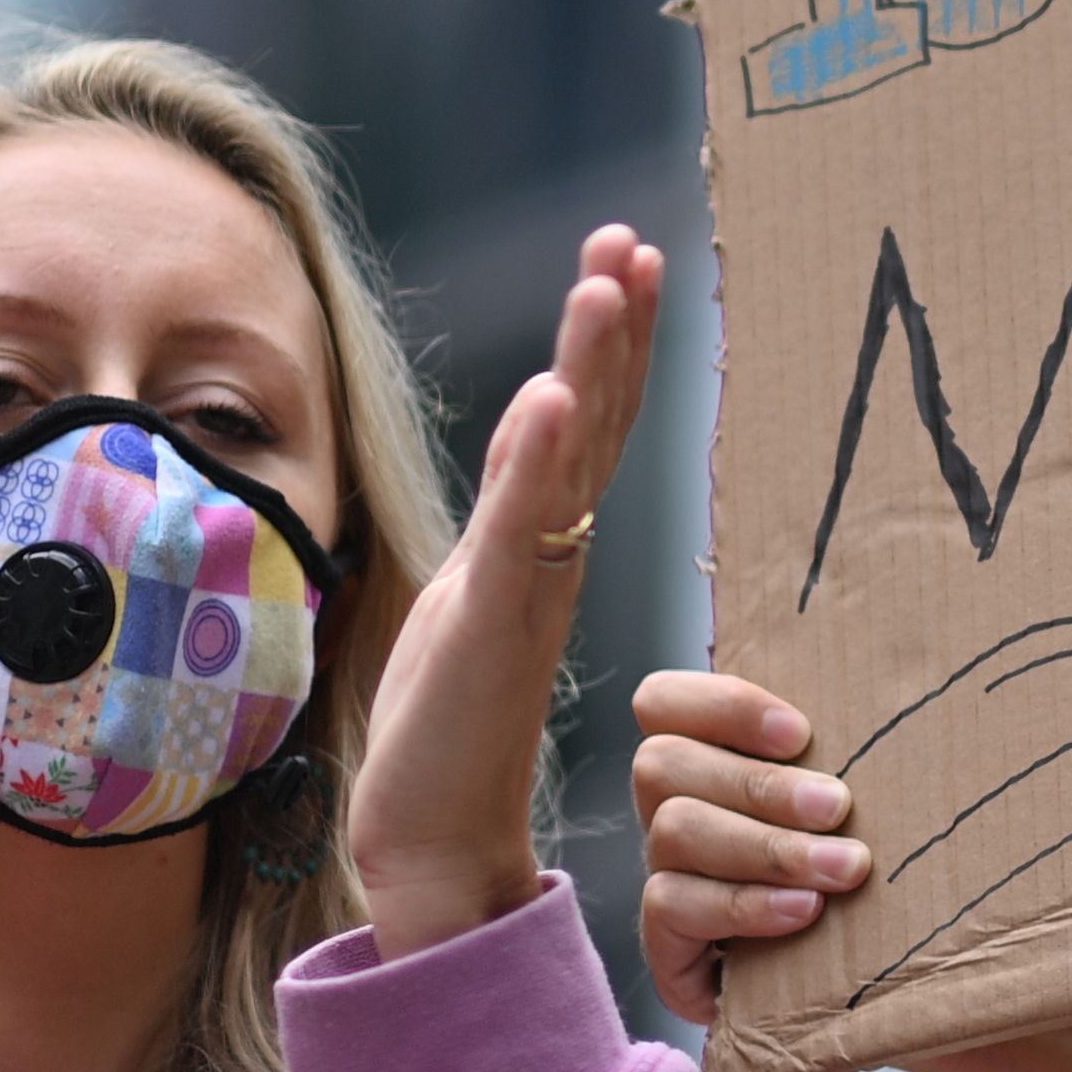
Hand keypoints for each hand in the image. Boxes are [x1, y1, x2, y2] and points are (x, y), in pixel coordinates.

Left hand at [352, 226, 660, 956]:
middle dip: (619, 325)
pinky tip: (555, 395)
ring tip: (609, 280)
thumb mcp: (471, 588)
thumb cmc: (448, 718)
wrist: (435, 832)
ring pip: (574, 454)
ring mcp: (529, 582)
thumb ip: (511, 508)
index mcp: (543, 537)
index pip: (591, 414)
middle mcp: (552, 551)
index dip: (614, 335)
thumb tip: (542, 413)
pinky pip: (526, 526)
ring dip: (595, 364)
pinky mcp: (496, 620)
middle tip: (636, 239)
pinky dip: (544, 459)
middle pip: (602, 417)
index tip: (630, 253)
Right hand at [629, 674, 869, 1022]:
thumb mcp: (860, 797)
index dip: (721, 705)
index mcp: (707, 757)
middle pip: (662, 765)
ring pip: (673, 833)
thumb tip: (913, 676)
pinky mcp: (669, 950)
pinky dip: (743, 905)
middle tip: (840, 807)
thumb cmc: (875, 862)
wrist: (884, 982)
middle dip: (759, 785)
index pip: (662, 702)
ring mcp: (666, 879)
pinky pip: (671, 909)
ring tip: (846, 867)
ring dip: (765, 846)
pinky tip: (802, 911)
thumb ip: (856, 745)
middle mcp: (672, 812)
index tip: (800, 733)